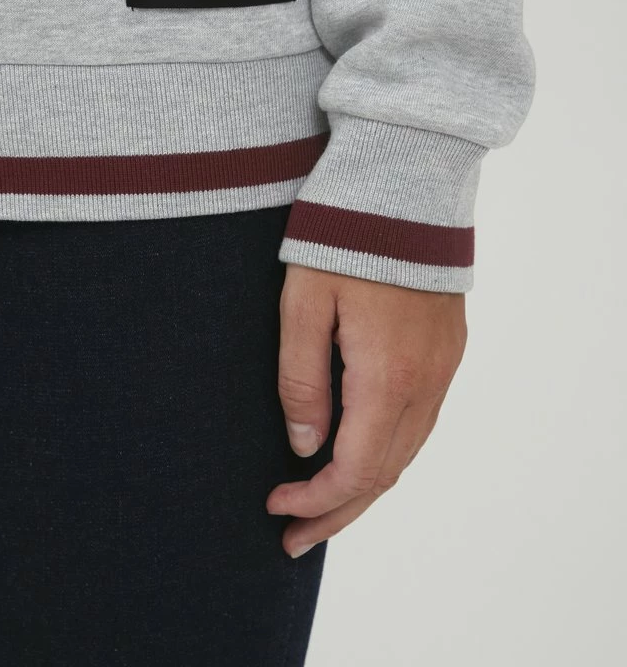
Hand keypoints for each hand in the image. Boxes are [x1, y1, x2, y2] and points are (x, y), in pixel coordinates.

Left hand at [266, 263, 466, 556]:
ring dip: (364, 487)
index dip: (315, 501)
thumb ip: (302, 379)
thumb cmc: (343, 238)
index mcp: (387, 378)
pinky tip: (361, 455)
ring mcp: (443, 367)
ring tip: (323, 510)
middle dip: (337, 512)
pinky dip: (388, 453)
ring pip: (407, 452)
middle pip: (384, 475)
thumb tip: (305, 447)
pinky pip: (421, 423)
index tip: (275, 507)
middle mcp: (425, 383)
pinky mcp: (447, 350)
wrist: (405, 185)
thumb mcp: (304, 305)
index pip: (354, 471)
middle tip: (293, 539)